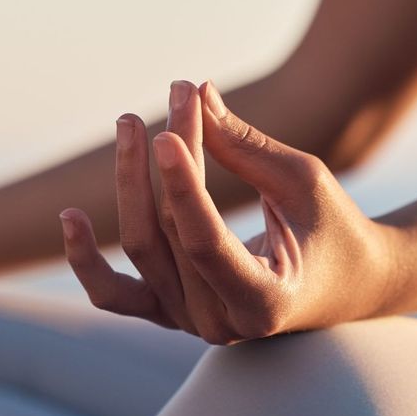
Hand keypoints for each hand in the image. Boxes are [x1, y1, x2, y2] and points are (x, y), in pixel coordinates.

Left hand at [60, 81, 402, 344]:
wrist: (346, 283)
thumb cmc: (332, 228)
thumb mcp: (302, 182)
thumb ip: (245, 147)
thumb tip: (194, 94)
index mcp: (265, 301)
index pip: (205, 243)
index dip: (181, 184)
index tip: (166, 127)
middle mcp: (220, 324)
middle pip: (171, 231)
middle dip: (171, 155)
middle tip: (178, 90)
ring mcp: (188, 323)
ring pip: (141, 247)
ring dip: (130, 179)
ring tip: (131, 120)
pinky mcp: (167, 313)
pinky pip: (112, 292)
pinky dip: (85, 259)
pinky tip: (70, 216)